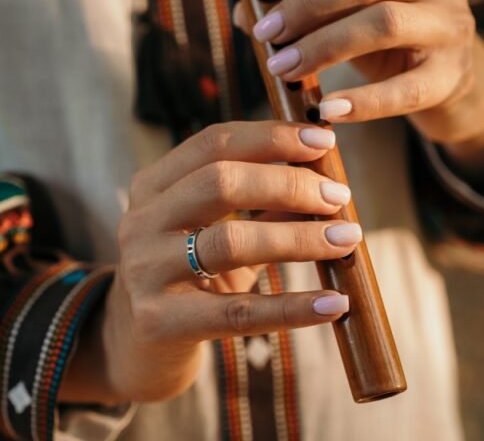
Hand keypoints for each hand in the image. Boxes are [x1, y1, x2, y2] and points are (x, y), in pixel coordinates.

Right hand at [59, 121, 359, 403]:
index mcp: (152, 186)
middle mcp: (141, 221)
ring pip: (230, 241)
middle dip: (288, 184)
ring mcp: (145, 271)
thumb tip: (326, 178)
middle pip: (220, 183)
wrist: (137, 345)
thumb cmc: (190, 278)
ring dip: (298, 236)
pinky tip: (333, 305)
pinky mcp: (159, 321)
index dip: (270, 138)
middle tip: (339, 197)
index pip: (213, 144)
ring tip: (346, 239)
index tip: (323, 142)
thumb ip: (260, 203)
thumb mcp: (216, 231)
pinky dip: (293, 307)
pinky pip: (238, 312)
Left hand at [234, 0, 483, 149]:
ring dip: (323, 46)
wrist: (448, 82)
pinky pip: (406, 90)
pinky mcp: (453, 77)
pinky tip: (324, 111)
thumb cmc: (386, 40)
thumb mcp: (348, 14)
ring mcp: (452, 26)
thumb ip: (302, 8)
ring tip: (281, 68)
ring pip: (385, 23)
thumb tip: (245, 13)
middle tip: (265, 33)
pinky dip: (362, 102)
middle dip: (306, 4)